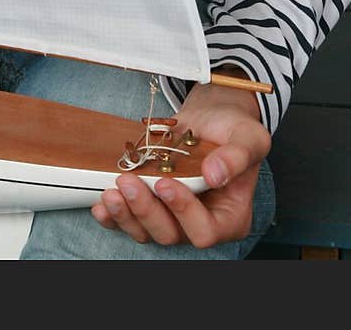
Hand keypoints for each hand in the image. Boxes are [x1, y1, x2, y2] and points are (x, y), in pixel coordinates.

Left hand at [91, 77, 270, 248]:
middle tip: (127, 182)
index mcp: (230, 217)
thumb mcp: (248, 137)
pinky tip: (101, 203)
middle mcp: (201, 222)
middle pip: (171, 234)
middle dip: (146, 211)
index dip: (183, 212)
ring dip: (126, 214)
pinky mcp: (154, 205)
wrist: (212, 117)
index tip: (165, 183)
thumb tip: (214, 174)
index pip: (205, 231)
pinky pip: (131, 220)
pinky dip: (114, 215)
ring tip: (111, 190)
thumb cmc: (234, 129)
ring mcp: (174, 216)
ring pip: (147, 231)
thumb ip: (236, 156)